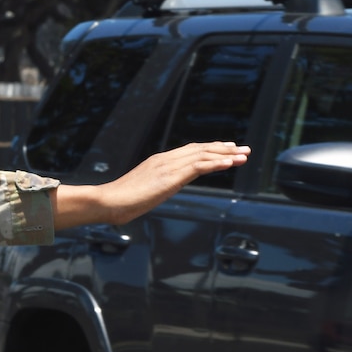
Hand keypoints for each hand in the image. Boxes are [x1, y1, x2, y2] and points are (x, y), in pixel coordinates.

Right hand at [52, 142, 249, 228]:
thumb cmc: (120, 202)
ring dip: (226, 155)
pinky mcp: (170, 176)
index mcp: (160, 162)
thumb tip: (158, 193)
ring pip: (203, 155)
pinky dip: (216, 163)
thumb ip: (155, 189)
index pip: (191, 151)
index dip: (211, 150)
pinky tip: (229, 163)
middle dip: (224, 149)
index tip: (228, 150)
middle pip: (201, 149)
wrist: (107, 201)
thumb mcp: (143, 192)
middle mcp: (166, 159)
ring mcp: (168, 166)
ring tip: (243, 156)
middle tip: (243, 149)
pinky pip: (198, 166)